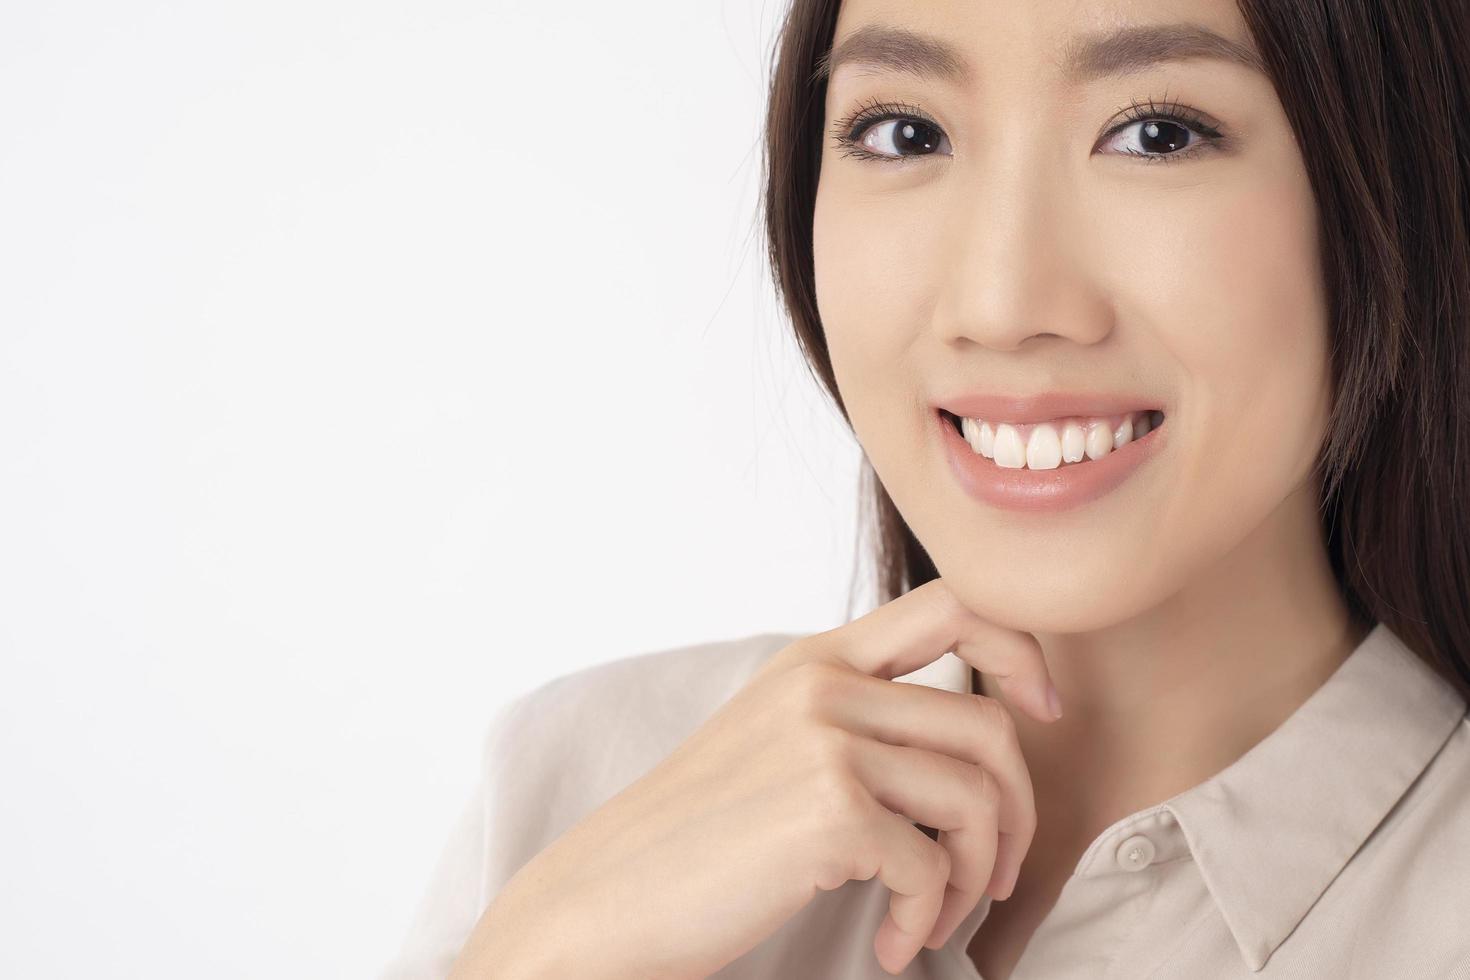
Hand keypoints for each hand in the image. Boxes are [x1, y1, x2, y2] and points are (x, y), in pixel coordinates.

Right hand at [449, 577, 1060, 978]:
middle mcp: (825, 684)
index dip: (1022, 649)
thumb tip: (974, 743)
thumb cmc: (695, 838)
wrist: (607, 898)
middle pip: (990, 724)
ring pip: (977, 797)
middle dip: (1017, 813)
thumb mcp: (774, 742)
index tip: (1043, 711)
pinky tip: (889, 947)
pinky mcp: (827, 809)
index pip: (955, 601)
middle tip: (994, 875)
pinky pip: (932, 867)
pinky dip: (924, 921)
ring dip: (973, 878)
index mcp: (816, 659)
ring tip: (930, 920)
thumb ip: (856, 718)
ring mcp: (825, 741)